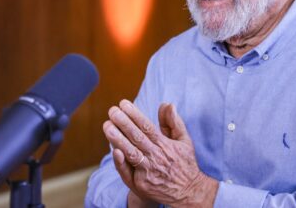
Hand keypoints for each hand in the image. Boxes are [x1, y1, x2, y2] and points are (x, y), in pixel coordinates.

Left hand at [103, 100, 218, 206]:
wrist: (188, 193)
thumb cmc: (184, 163)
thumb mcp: (184, 140)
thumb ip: (174, 122)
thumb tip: (167, 104)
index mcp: (165, 145)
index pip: (147, 126)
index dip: (135, 114)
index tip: (123, 104)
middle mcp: (156, 156)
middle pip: (137, 137)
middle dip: (123, 122)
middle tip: (112, 111)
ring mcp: (148, 171)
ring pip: (130, 152)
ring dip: (117, 139)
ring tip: (107, 125)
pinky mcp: (141, 184)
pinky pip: (127, 171)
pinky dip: (121, 162)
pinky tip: (114, 151)